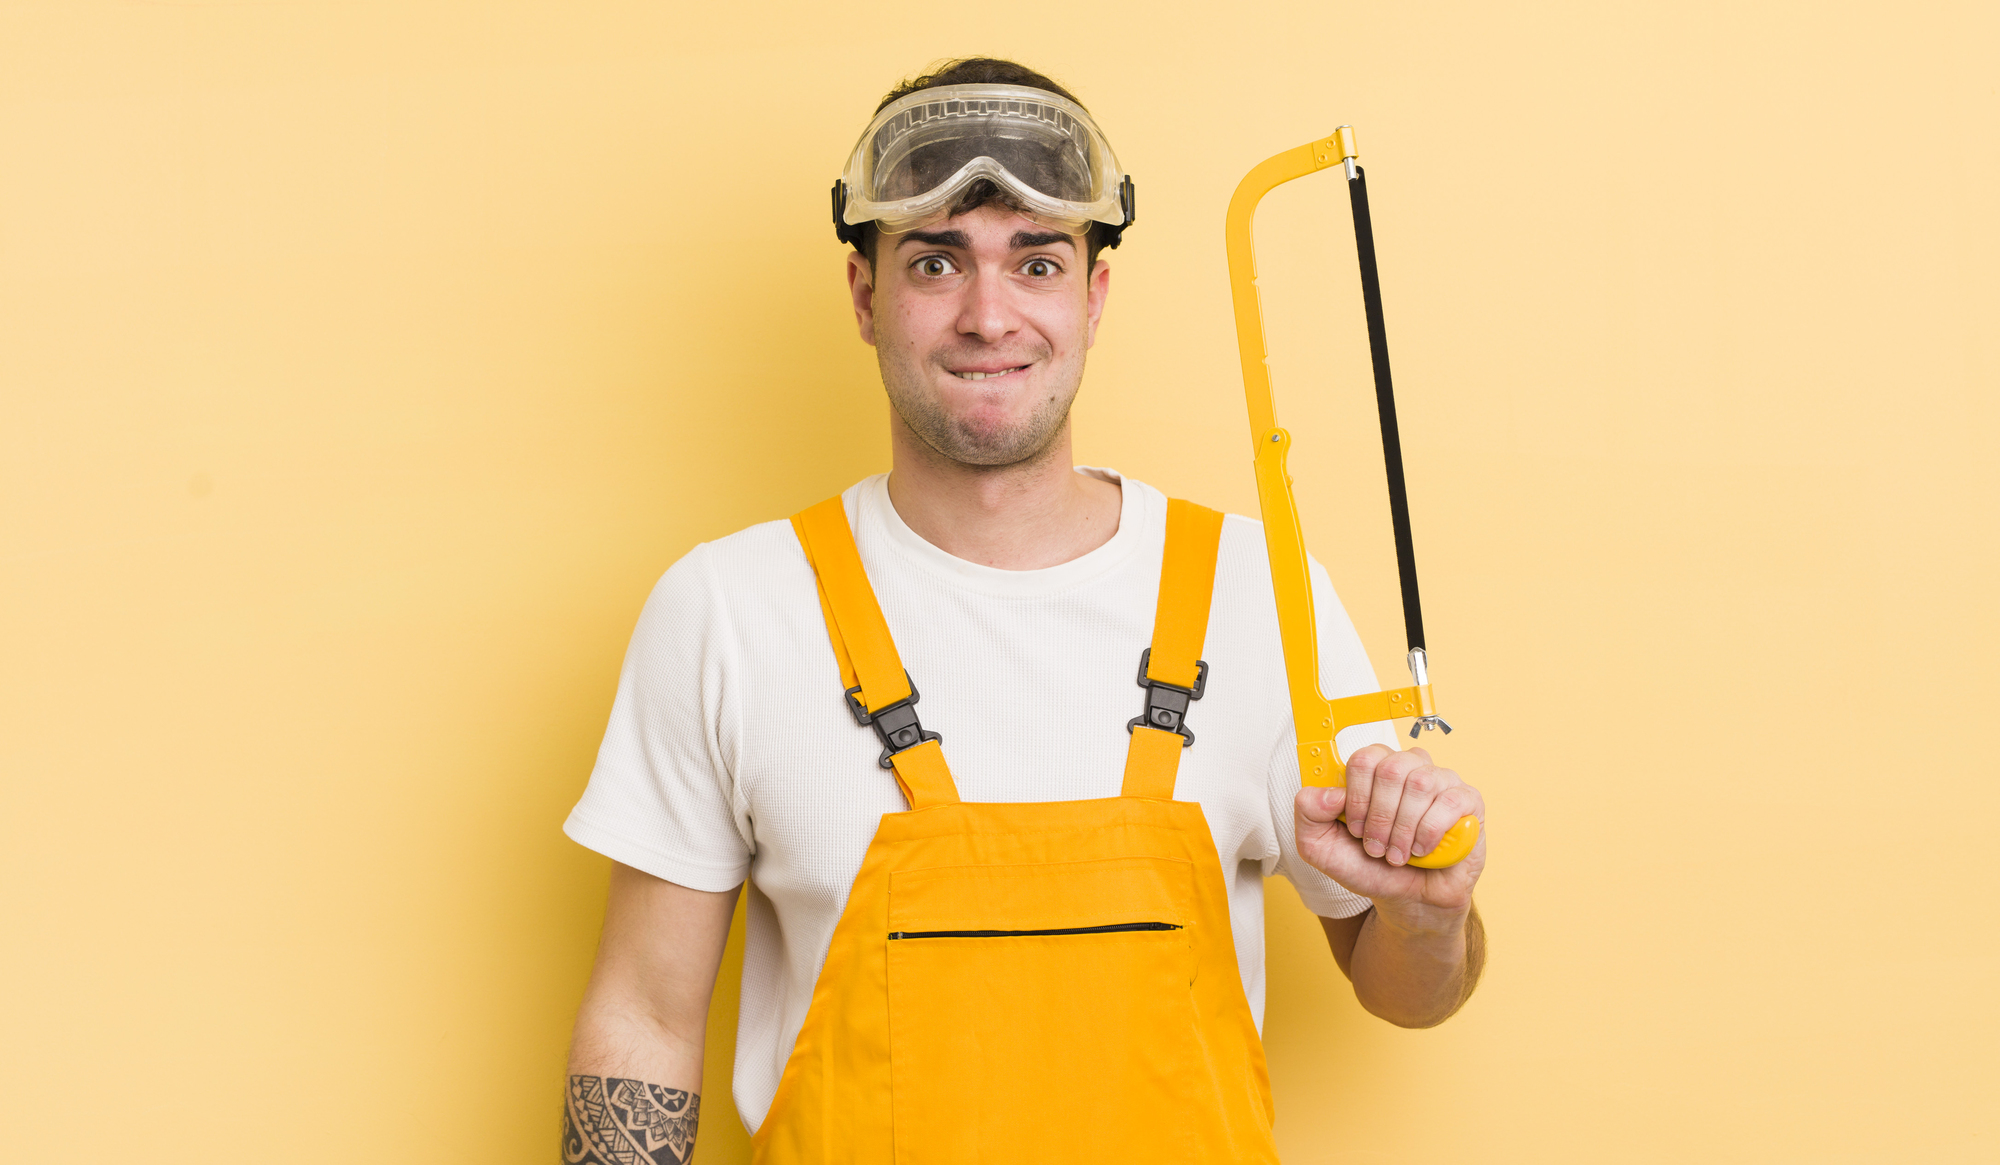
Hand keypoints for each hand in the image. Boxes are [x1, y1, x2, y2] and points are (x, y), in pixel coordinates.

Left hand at [1294, 744, 1484, 917]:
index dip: (1357, 796)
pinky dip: (1429, 833)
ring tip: (1398, 854)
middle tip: (1377, 846)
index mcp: (1375, 769)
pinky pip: (1449, 802)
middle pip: (1391, 768)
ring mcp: (1441, 780)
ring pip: (1420, 783)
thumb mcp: (1322, 847)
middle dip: (1379, 817)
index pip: (1363, 758)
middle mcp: (1409, 766)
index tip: (1355, 828)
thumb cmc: (1370, 865)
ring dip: (1403, 829)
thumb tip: (1327, 792)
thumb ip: (1308, 814)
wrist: (1409, 898)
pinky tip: (1422, 850)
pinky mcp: (1468, 801)